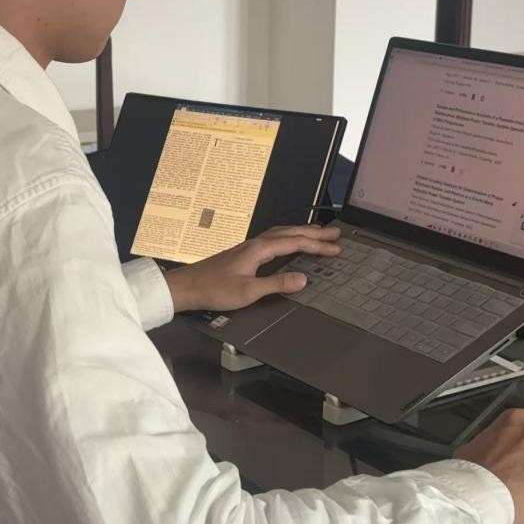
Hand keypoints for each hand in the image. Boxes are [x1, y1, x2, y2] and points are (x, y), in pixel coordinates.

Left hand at [163, 225, 340, 312]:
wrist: (188, 286)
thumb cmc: (213, 288)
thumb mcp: (248, 291)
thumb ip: (276, 284)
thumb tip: (302, 279)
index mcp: (259, 250)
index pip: (295, 243)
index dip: (317, 246)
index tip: (335, 248)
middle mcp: (255, 244)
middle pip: (290, 233)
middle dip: (314, 233)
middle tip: (335, 233)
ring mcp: (249, 247)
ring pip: (281, 233)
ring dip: (301, 232)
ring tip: (317, 234)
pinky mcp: (244, 253)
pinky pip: (273, 239)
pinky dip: (287, 237)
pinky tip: (288, 242)